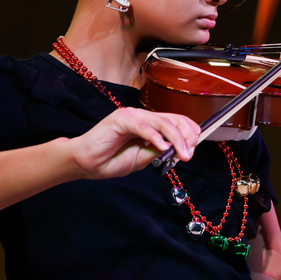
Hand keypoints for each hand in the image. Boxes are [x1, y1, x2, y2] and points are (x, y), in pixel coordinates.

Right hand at [68, 108, 200, 178]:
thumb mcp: (143, 159)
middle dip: (186, 136)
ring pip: (162, 122)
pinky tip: (162, 147)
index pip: (176, 121)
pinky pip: (143, 126)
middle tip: (189, 154)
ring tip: (182, 154)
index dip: (189, 132)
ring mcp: (132, 116)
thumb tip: (178, 149)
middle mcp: (142, 117)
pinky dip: (156, 137)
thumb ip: (159, 152)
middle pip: (173, 119)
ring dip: (176, 139)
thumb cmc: (111, 160)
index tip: (193, 149)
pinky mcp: (121, 119)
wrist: (87, 163)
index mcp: (149, 124)